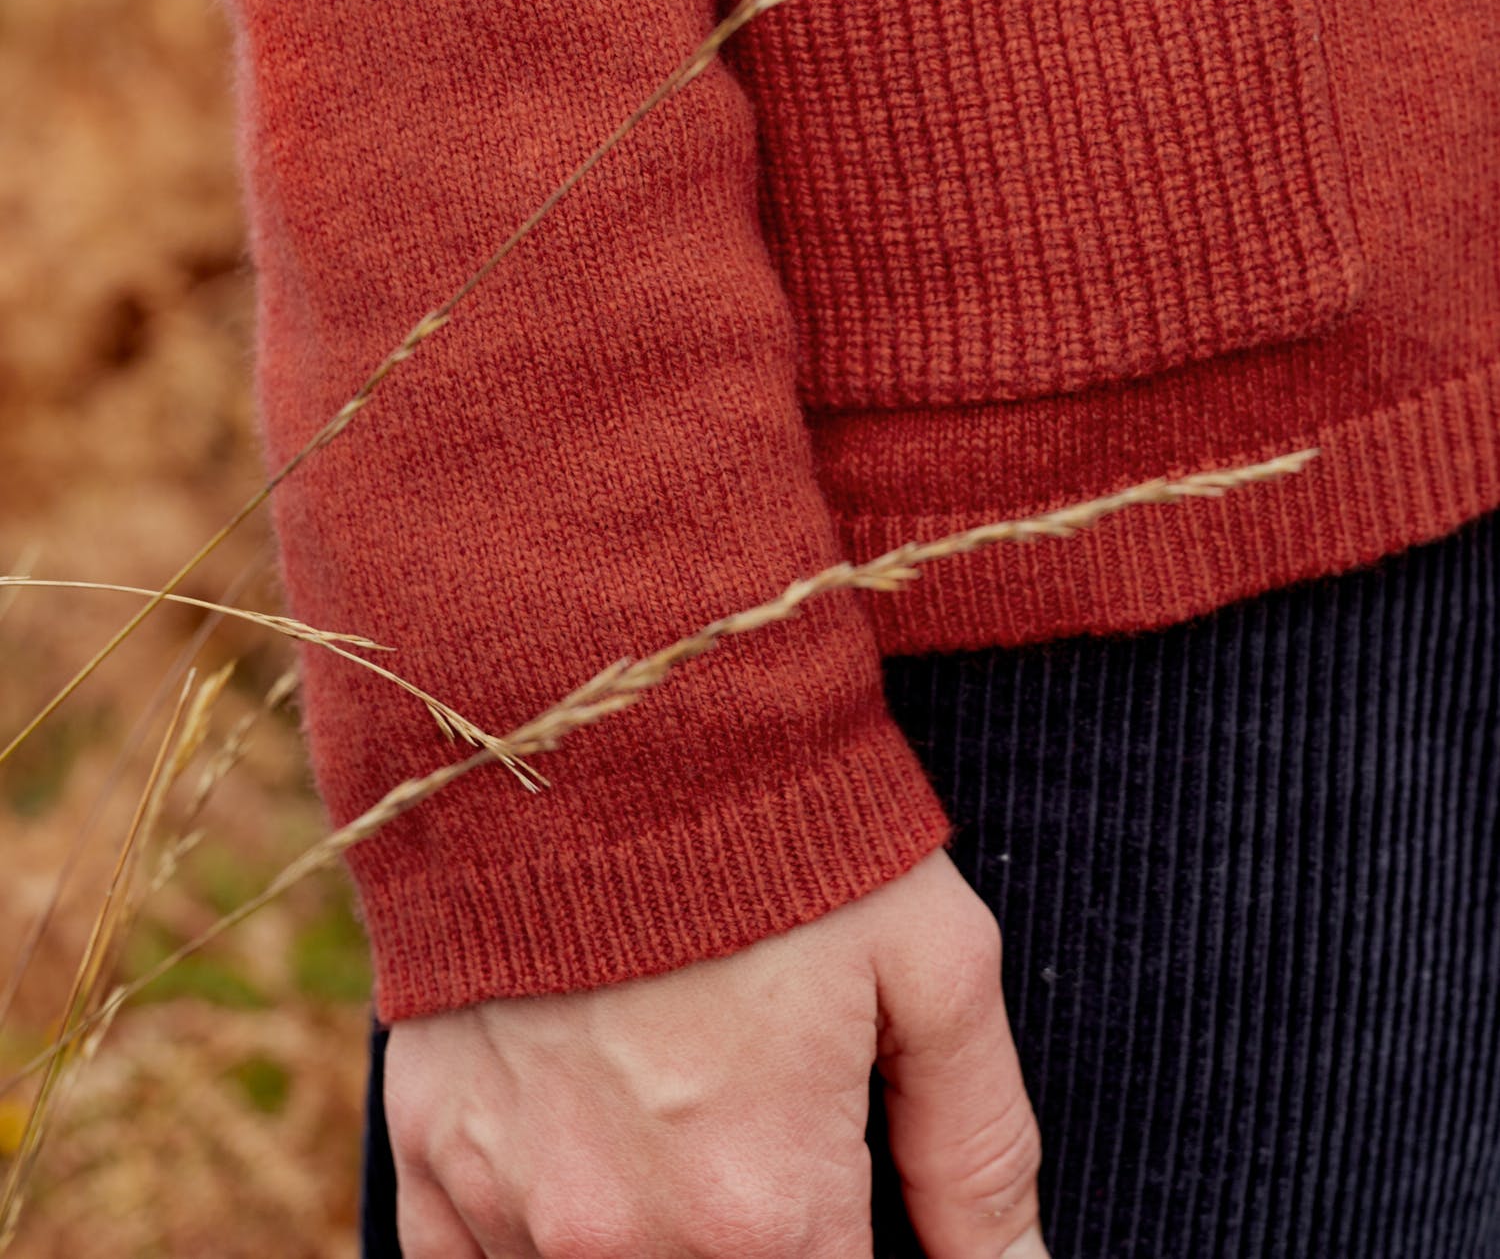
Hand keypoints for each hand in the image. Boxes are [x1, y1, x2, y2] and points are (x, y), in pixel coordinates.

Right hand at [385, 846, 1047, 1256]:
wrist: (583, 701)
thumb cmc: (772, 819)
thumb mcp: (928, 960)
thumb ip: (976, 1146)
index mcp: (762, 1210)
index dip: (856, 1242)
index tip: (851, 1188)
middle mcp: (622, 1239)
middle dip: (766, 1234)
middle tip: (770, 1123)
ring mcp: (507, 1200)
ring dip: (654, 1234)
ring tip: (689, 1109)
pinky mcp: (427, 1148)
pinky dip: (534, 1233)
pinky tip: (587, 1149)